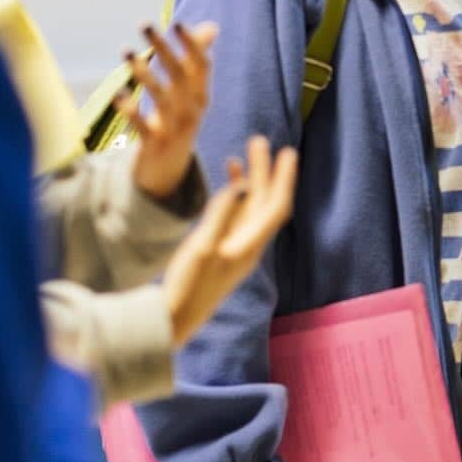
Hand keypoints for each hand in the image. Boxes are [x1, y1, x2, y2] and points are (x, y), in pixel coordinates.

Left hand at [121, 21, 219, 201]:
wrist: (169, 172)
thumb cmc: (178, 122)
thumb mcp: (191, 94)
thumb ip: (197, 61)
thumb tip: (213, 27)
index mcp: (201, 95)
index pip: (202, 66)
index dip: (192, 45)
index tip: (177, 24)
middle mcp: (192, 110)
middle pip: (180, 75)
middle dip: (163, 48)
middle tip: (144, 24)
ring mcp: (175, 128)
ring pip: (162, 98)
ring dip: (144, 73)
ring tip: (126, 51)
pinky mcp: (155, 145)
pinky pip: (143, 126)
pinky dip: (132, 111)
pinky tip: (119, 96)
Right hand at [163, 137, 298, 344]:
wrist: (173, 320)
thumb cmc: (186, 286)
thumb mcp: (203, 247)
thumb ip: (222, 214)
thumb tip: (243, 185)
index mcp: (249, 246)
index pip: (275, 207)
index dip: (283, 179)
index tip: (288, 152)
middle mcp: (248, 247)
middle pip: (263, 203)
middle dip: (265, 172)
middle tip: (260, 141)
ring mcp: (236, 249)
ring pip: (250, 208)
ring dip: (250, 181)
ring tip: (243, 154)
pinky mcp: (222, 252)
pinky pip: (235, 217)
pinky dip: (233, 197)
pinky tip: (226, 183)